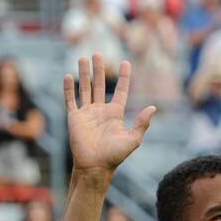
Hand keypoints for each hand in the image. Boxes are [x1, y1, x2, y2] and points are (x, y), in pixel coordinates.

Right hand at [63, 55, 155, 172]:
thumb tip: (153, 107)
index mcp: (115, 114)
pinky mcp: (74, 118)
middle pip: (100, 84)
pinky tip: (67, 76)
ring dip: (84, 73)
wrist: (94, 167)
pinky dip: (68, 88)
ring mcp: (87, 113)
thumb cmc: (114, 156)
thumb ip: (142, 123)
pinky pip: (70, 100)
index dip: (124, 77)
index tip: (126, 62)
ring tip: (83, 57)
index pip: (121, 91)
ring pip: (85, 88)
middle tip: (98, 53)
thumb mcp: (132, 139)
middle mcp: (101, 111)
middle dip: (99, 69)